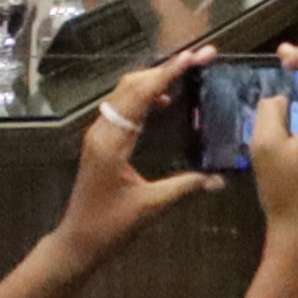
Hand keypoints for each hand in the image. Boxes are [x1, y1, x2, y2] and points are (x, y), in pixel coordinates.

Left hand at [48, 58, 220, 268]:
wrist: (77, 241)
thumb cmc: (110, 226)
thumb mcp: (151, 207)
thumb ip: (185, 187)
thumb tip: (220, 179)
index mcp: (112, 142)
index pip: (141, 95)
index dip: (168, 73)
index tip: (194, 56)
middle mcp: (102, 131)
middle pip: (131, 84)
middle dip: (165, 67)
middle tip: (200, 58)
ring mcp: (99, 134)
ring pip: (126, 92)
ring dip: (155, 78)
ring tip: (186, 72)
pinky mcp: (101, 140)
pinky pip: (123, 106)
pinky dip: (145, 94)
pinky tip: (164, 102)